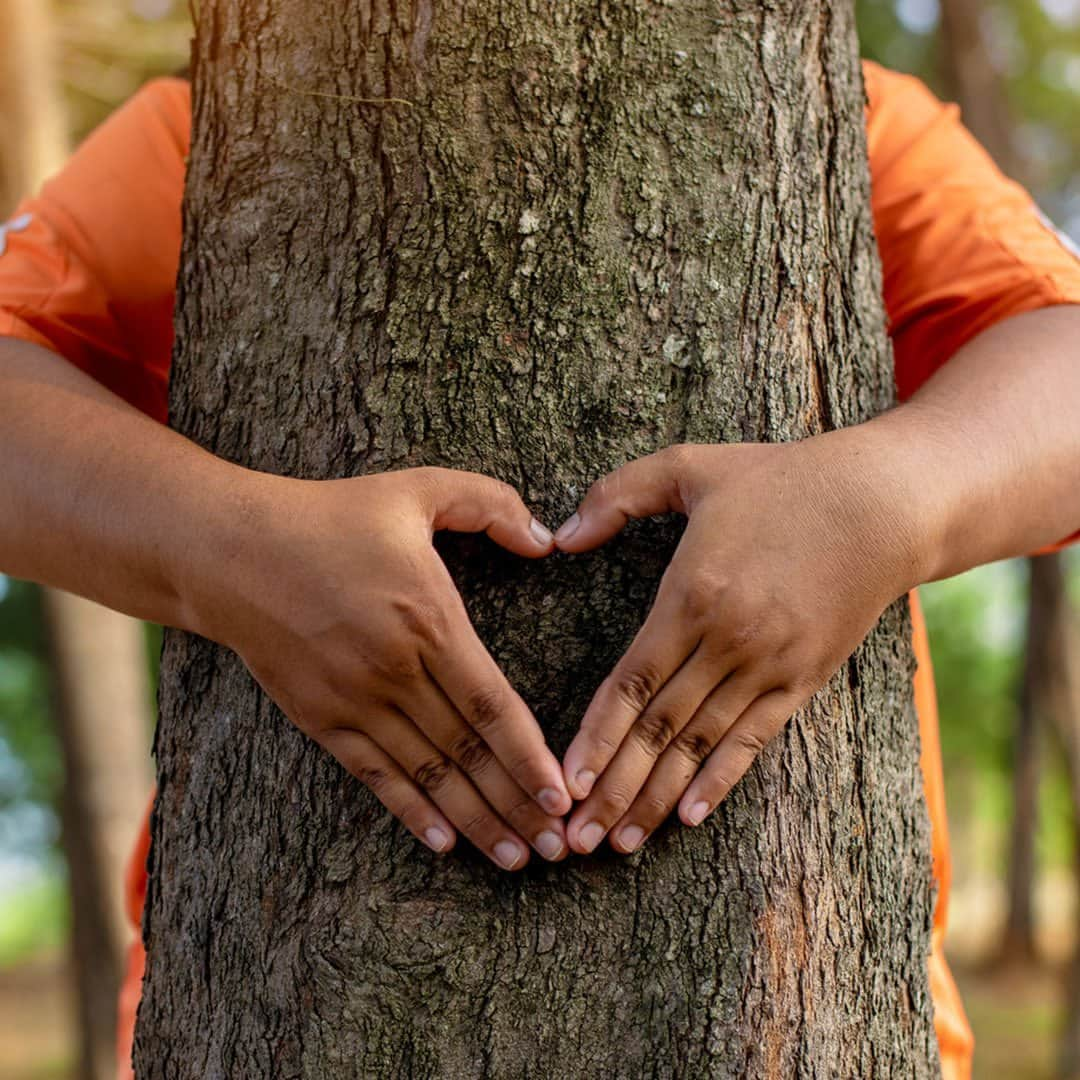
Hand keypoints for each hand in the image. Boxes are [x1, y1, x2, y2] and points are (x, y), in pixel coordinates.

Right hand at [191, 466, 571, 869]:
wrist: (231, 551)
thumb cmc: (330, 517)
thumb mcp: (417, 489)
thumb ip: (490, 504)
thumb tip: (548, 539)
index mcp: (429, 620)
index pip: (492, 705)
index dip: (530, 755)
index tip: (563, 795)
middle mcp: (396, 671)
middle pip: (469, 753)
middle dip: (517, 804)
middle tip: (559, 848)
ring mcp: (355, 700)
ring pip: (428, 775)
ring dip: (475, 821)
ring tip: (516, 857)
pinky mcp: (321, 718)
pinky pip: (376, 776)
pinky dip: (412, 812)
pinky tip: (444, 843)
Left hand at [553, 434, 925, 854]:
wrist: (882, 503)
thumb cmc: (780, 480)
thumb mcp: (691, 467)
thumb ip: (619, 494)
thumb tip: (561, 535)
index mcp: (691, 594)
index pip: (629, 682)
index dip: (594, 737)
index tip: (564, 782)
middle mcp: (728, 640)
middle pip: (658, 729)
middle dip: (613, 787)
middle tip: (576, 839)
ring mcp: (769, 665)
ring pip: (701, 745)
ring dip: (656, 798)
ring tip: (620, 843)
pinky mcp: (804, 678)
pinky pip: (755, 740)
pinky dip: (720, 781)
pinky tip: (689, 817)